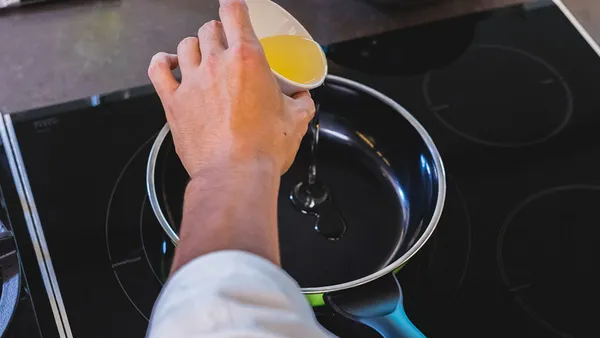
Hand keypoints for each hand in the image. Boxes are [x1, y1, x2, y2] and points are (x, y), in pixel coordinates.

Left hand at [147, 0, 314, 178]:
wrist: (235, 175)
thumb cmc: (263, 150)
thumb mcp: (296, 121)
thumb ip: (302, 103)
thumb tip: (304, 100)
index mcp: (248, 60)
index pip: (234, 13)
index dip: (234, 7)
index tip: (234, 10)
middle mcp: (216, 64)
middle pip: (209, 29)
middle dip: (218, 33)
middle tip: (224, 47)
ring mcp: (191, 82)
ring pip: (185, 46)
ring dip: (194, 47)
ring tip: (200, 58)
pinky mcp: (173, 102)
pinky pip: (157, 69)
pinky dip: (161, 62)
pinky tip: (167, 64)